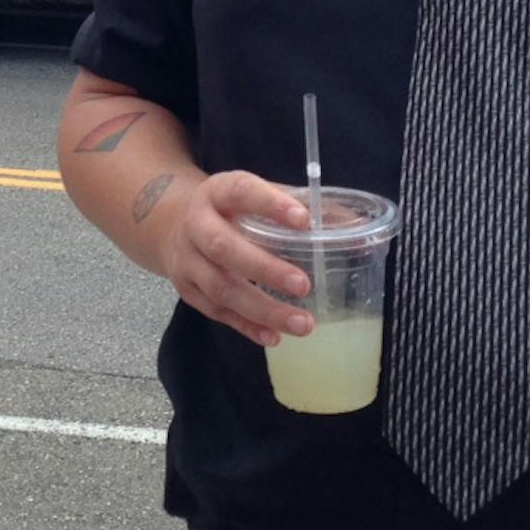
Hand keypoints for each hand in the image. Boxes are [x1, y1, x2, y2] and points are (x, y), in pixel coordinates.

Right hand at [160, 171, 315, 348]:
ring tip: (303, 323)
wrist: (173, 225)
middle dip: (265, 269)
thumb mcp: (257, 194)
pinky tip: (274, 337)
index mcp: (217, 192)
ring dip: (262, 308)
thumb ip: (300, 206)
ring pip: (221, 288)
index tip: (304, 220)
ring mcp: (187, 260)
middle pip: (223, 248)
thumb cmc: (232, 210)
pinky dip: (247, 326)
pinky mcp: (187, 290)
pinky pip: (217, 312)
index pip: (241, 192)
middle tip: (304, 285)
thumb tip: (357, 226)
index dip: (270, 204)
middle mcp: (196, 224)